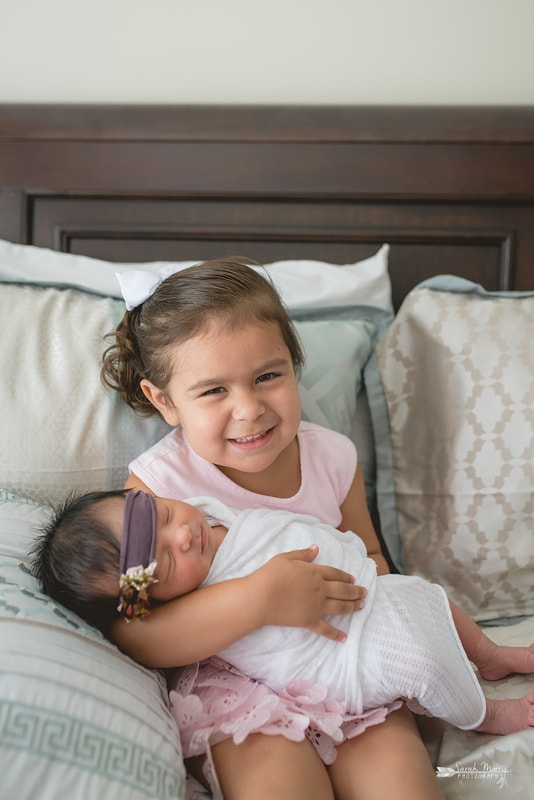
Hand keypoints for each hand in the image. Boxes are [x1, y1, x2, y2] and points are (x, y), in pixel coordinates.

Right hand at [247, 545, 366, 641]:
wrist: (260, 597)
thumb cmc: (270, 575)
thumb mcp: (285, 558)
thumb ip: (303, 554)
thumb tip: (316, 548)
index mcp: (314, 573)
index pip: (335, 573)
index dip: (345, 576)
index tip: (353, 579)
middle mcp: (320, 589)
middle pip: (342, 590)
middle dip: (355, 591)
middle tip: (364, 593)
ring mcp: (316, 606)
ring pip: (339, 607)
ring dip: (352, 607)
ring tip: (361, 606)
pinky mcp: (308, 621)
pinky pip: (325, 629)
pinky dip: (335, 634)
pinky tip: (344, 637)